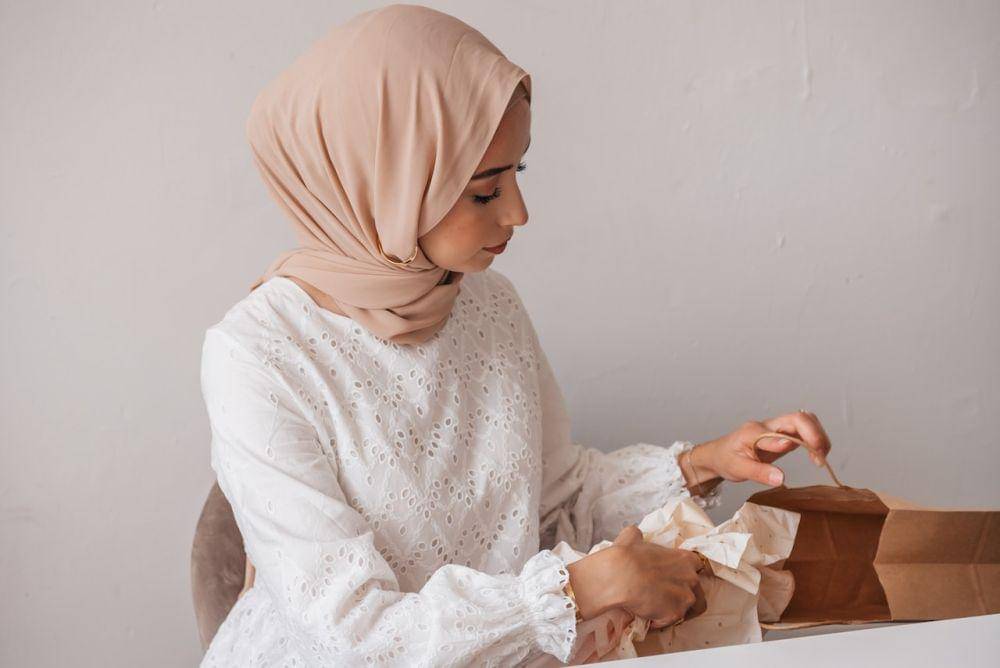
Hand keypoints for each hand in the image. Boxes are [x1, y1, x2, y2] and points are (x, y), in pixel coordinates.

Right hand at [566, 525, 707, 626]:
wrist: (619, 577)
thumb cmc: (626, 556)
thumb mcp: (632, 537)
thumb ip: (638, 536)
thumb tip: (634, 534)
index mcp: (684, 558)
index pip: (697, 566)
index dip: (686, 573)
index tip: (675, 577)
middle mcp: (691, 578)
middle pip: (696, 590)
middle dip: (682, 594)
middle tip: (664, 596)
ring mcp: (685, 597)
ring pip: (688, 609)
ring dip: (674, 609)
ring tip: (658, 609)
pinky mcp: (675, 614)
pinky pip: (670, 621)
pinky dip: (659, 621)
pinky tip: (647, 616)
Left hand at [682, 410, 832, 487]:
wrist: (718, 455)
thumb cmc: (726, 460)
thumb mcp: (738, 469)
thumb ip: (759, 472)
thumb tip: (781, 478)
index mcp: (755, 432)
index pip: (778, 430)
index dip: (793, 440)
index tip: (804, 452)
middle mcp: (768, 426)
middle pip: (798, 418)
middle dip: (814, 435)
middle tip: (820, 457)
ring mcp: (776, 429)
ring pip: (804, 422)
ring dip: (818, 437)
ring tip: (821, 458)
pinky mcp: (782, 435)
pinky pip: (803, 431)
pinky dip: (815, 441)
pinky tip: (817, 456)